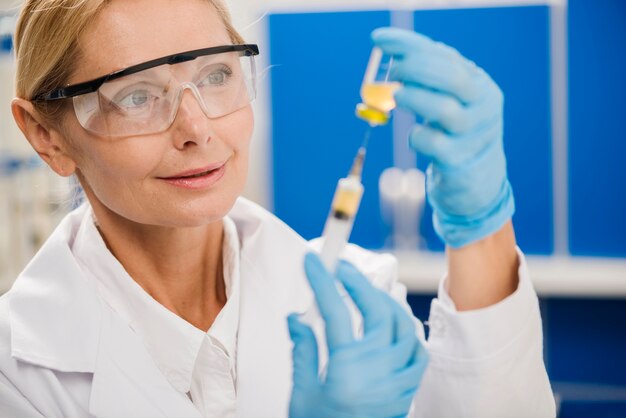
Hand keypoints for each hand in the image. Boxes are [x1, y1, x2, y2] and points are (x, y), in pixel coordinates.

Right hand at [288, 253, 428, 417]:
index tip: (314, 261)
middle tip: (342, 268)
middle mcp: (377, 373)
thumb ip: (303, 351)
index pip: (335, 313)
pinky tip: (391, 322)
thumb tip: (297, 317)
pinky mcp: (407, 389)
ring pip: (403, 326)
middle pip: (377, 311)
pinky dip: (406, 329)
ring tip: (365, 290)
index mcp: (345, 372)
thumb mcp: (303, 393)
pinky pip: (416, 350)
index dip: (324, 282)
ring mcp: (398, 381)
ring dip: (385, 301)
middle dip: (359, 283)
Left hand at [373, 28, 514, 247]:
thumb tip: (388, 46)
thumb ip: (426, 74)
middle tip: (393, 72)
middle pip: (452, 79)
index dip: (409, 45)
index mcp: (480, 84)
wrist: (476, 178)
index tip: (378, 39)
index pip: (445, 56)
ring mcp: (474, 135)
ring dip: (415, 99)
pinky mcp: (458, 161)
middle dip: (416, 69)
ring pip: (445, 111)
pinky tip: (415, 134)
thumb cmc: (454, 130)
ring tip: (398, 96)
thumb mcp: (448, 98)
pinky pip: (433, 144)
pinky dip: (417, 135)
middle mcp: (484, 107)